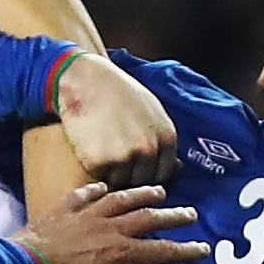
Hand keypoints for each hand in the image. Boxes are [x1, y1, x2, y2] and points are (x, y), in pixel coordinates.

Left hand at [18, 183, 209, 263]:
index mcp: (121, 253)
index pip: (161, 251)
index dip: (185, 251)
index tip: (203, 248)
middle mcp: (109, 228)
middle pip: (148, 219)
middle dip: (172, 217)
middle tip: (191, 214)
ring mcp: (87, 215)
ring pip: (122, 200)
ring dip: (143, 195)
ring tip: (160, 191)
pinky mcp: (65, 210)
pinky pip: (85, 195)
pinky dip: (96, 190)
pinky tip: (104, 188)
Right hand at [52, 53, 178, 186]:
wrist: (86, 80)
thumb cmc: (119, 91)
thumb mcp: (152, 109)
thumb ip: (164, 140)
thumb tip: (178, 167)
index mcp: (166, 137)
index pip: (164, 172)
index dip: (148, 172)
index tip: (136, 167)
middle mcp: (149, 150)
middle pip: (142, 181)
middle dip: (130, 175)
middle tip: (115, 160)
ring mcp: (125, 157)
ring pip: (120, 183)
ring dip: (112, 175)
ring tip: (102, 151)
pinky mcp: (100, 162)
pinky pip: (100, 177)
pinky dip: (94, 169)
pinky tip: (91, 149)